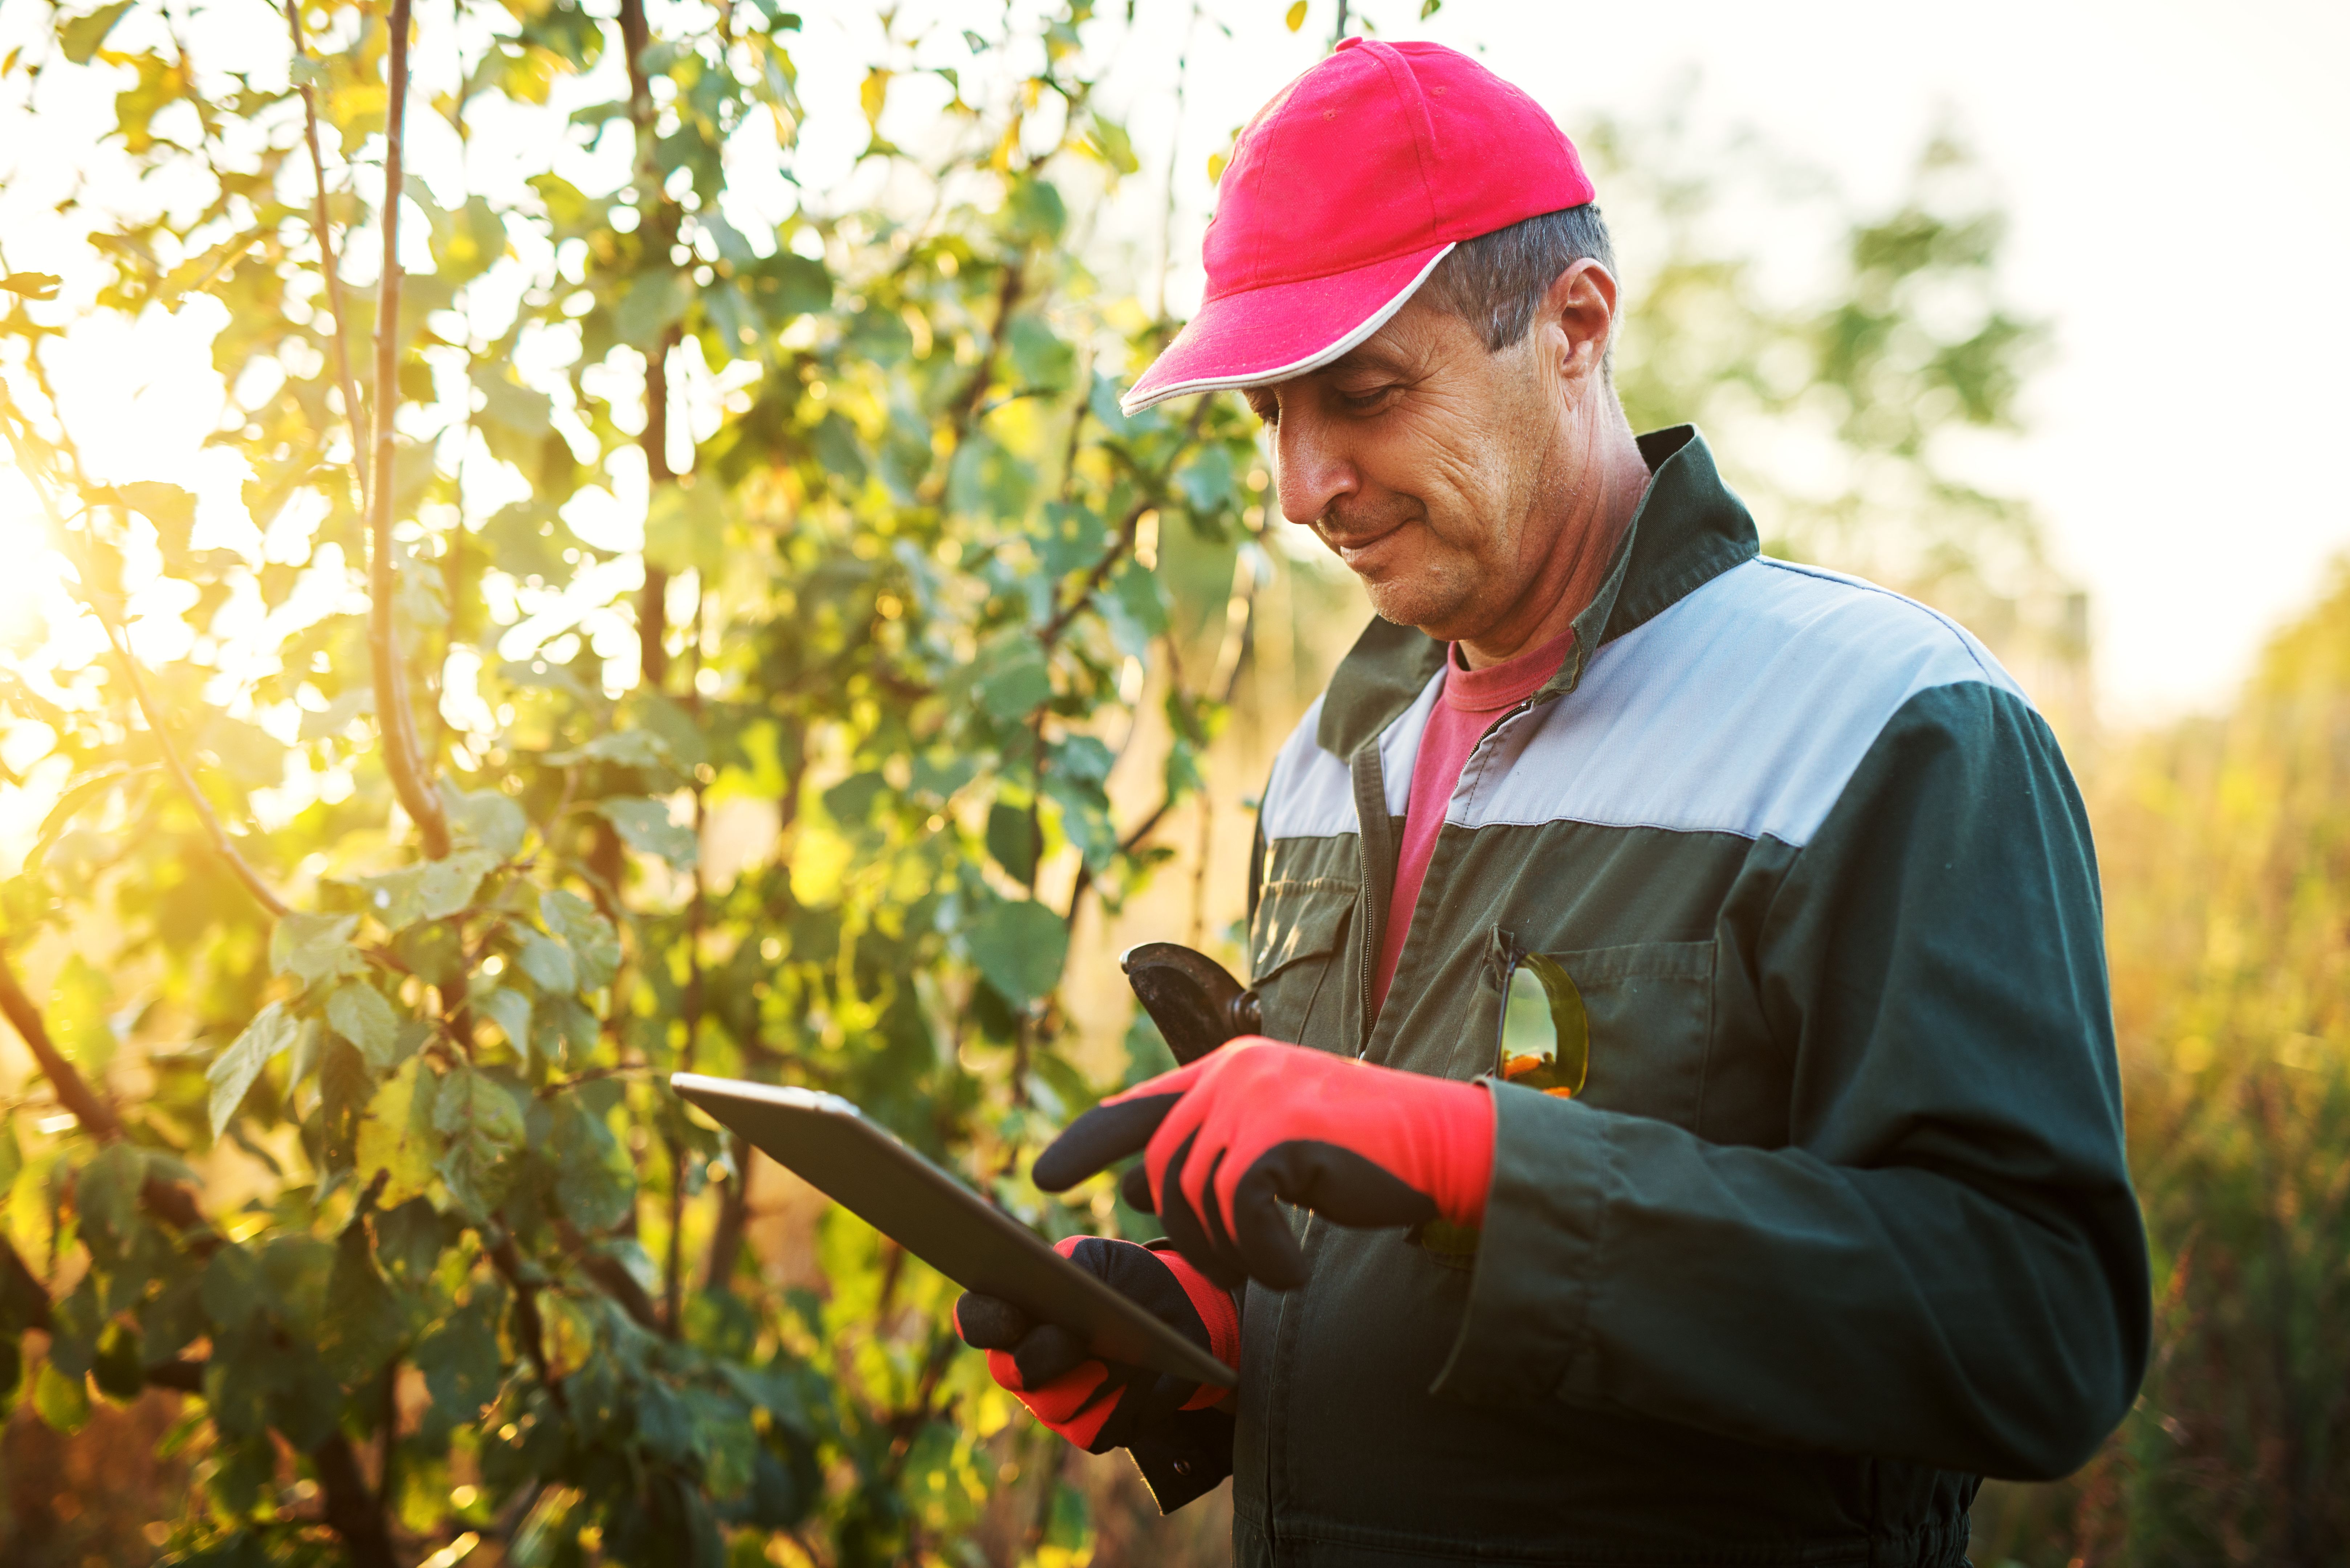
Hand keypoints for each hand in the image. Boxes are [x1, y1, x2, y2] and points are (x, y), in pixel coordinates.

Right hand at [952, 1236, 1238, 1453]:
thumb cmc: (1126, 1282)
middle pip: (1010, 1372)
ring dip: (1098, 1377)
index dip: (985, 1321)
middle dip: (1046, 1353)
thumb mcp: (1104, 1261)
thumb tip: (1059, 1288)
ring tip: (1133, 1354)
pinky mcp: (1087, 1430)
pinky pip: (1095, 1429)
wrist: (1174, 1318)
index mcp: (1013, 1311)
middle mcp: (1020, 1362)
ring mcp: (1049, 1401)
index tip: (1013, 1318)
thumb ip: (1076, 1267)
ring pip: (1054, 1404)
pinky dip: (1126, 1403)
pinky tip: (1147, 1378)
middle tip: (1078, 1339)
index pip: (975, 1318)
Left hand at [1031, 1038, 1494, 1289]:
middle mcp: (1234, 1073)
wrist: (1442, 1144)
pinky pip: (1238, 1213)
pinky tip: (1295, 1270)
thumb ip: (1211, 1149)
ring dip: (1230, 1251)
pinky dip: (1263, 1257)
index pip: (1137, 1107)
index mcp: (1228, 1069)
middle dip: (1188, 1234)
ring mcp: (1257, 1097)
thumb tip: (1140, 1184)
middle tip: (1236, 1266)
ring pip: (1195, 1197)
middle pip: (1163, 1169)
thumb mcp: (1276, 1140)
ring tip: (1273, 1264)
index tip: (1042, 1179)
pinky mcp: (1283, 1133)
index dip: (1085, 1142)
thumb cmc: (1361, 1153)